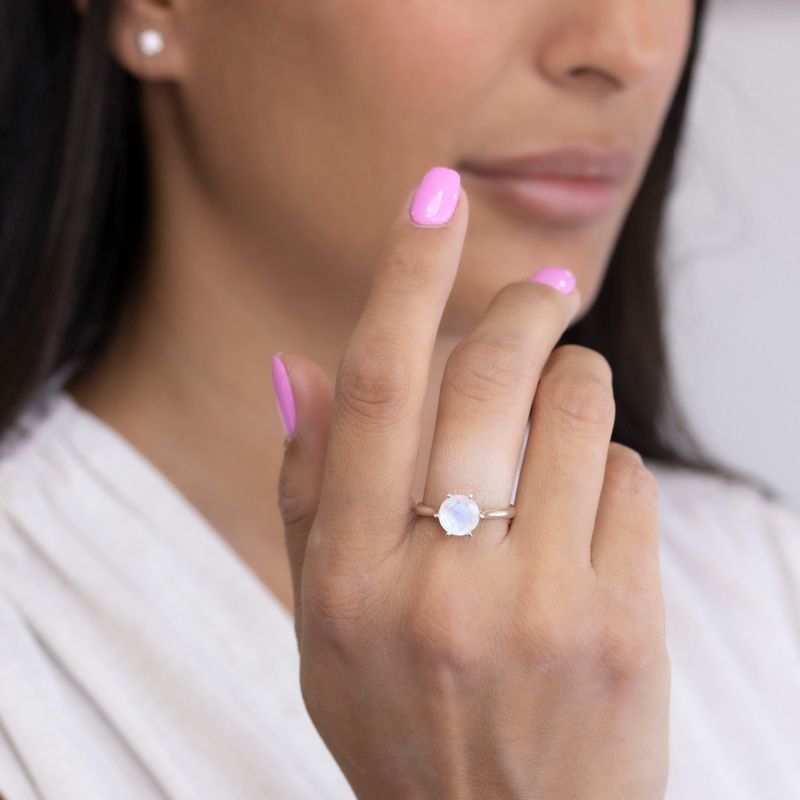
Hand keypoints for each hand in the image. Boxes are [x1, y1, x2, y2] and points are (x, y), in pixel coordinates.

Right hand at [275, 167, 669, 799]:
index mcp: (348, 579)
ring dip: (573, 381)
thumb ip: (308, 491)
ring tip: (563, 405)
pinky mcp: (622, 628)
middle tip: (543, 288)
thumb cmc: (403, 719)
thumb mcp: (323, 622)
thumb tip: (299, 364)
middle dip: (523, 306)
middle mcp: (436, 584)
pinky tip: (587, 507)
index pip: (374, 387)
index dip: (404, 274)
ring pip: (574, 410)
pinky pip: (626, 480)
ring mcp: (537, 608)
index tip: (432, 194)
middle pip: (485, 378)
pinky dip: (605, 463)